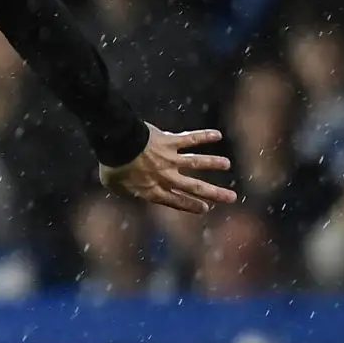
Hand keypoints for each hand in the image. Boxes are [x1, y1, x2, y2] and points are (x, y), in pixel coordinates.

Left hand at [99, 125, 236, 214]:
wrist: (114, 144)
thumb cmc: (111, 165)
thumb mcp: (115, 185)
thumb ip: (126, 190)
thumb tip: (130, 192)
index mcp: (153, 190)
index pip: (176, 201)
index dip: (191, 205)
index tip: (206, 207)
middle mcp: (165, 176)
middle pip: (194, 187)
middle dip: (215, 193)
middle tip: (232, 197)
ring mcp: (169, 159)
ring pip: (197, 162)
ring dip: (213, 162)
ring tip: (227, 164)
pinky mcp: (169, 141)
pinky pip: (190, 139)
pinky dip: (204, 136)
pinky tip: (217, 134)